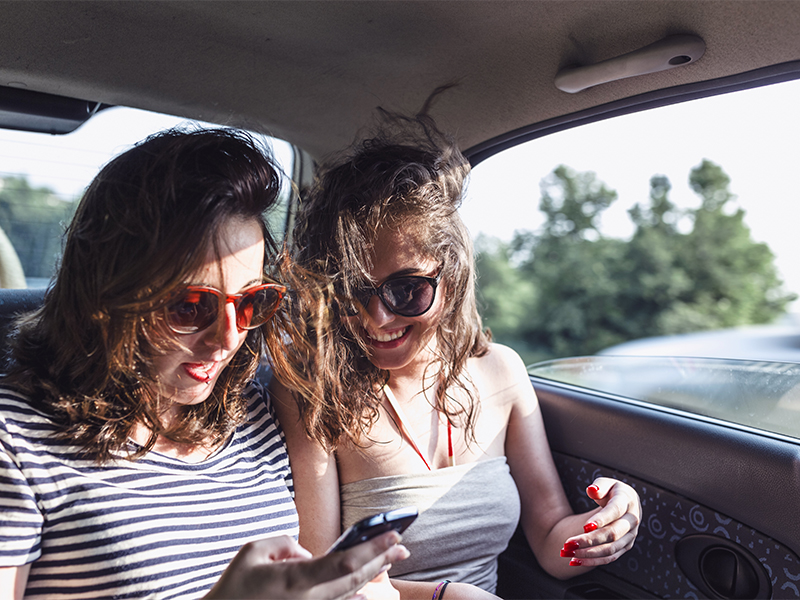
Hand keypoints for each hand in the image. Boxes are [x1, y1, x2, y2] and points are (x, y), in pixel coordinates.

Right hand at [205, 531, 409, 599]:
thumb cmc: (233, 587)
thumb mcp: (252, 552)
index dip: (373, 548)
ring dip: (373, 574)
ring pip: (350, 593)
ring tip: (391, 558)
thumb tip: (307, 554)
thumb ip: (285, 543)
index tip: (394, 534)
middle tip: (402, 544)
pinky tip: (366, 589)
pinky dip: (354, 595)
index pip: (345, 562)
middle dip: (382, 560)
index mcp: (296, 580)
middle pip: (355, 579)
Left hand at [560, 477, 640, 566]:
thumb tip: (592, 490)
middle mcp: (632, 520)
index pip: (615, 511)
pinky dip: (593, 561)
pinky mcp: (625, 547)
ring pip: (610, 549)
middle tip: (569, 543)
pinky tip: (576, 561)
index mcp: (627, 500)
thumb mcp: (605, 483)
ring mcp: (630, 536)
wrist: (625, 503)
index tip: (584, 526)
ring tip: (569, 553)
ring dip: (589, 553)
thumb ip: (599, 486)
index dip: (601, 519)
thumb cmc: (611, 491)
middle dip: (590, 540)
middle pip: (612, 534)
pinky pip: (609, 557)